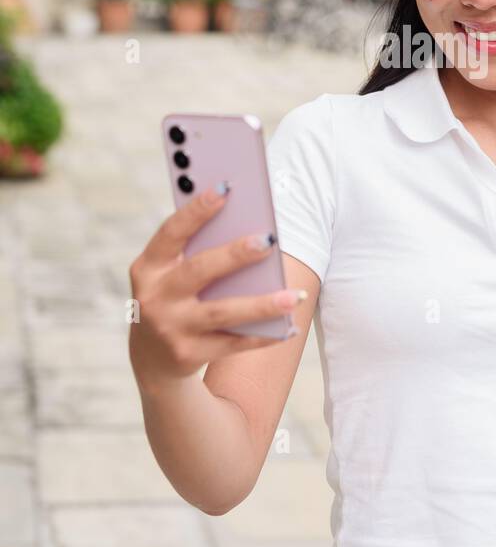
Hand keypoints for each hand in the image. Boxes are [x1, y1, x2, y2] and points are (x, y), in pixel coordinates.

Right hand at [128, 185, 304, 390]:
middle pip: (199, 271)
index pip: (171, 233)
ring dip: (262, 304)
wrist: (153, 358)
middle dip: (235, 255)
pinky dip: (263, 335)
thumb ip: (196, 250)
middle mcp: (154, 297)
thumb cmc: (174, 296)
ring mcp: (170, 328)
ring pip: (222, 312)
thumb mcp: (170, 273)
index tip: (225, 188)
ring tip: (296, 295)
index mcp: (148, 267)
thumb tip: (248, 224)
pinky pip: (233, 343)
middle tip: (268, 240)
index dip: (196, 210)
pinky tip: (289, 326)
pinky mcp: (188, 355)